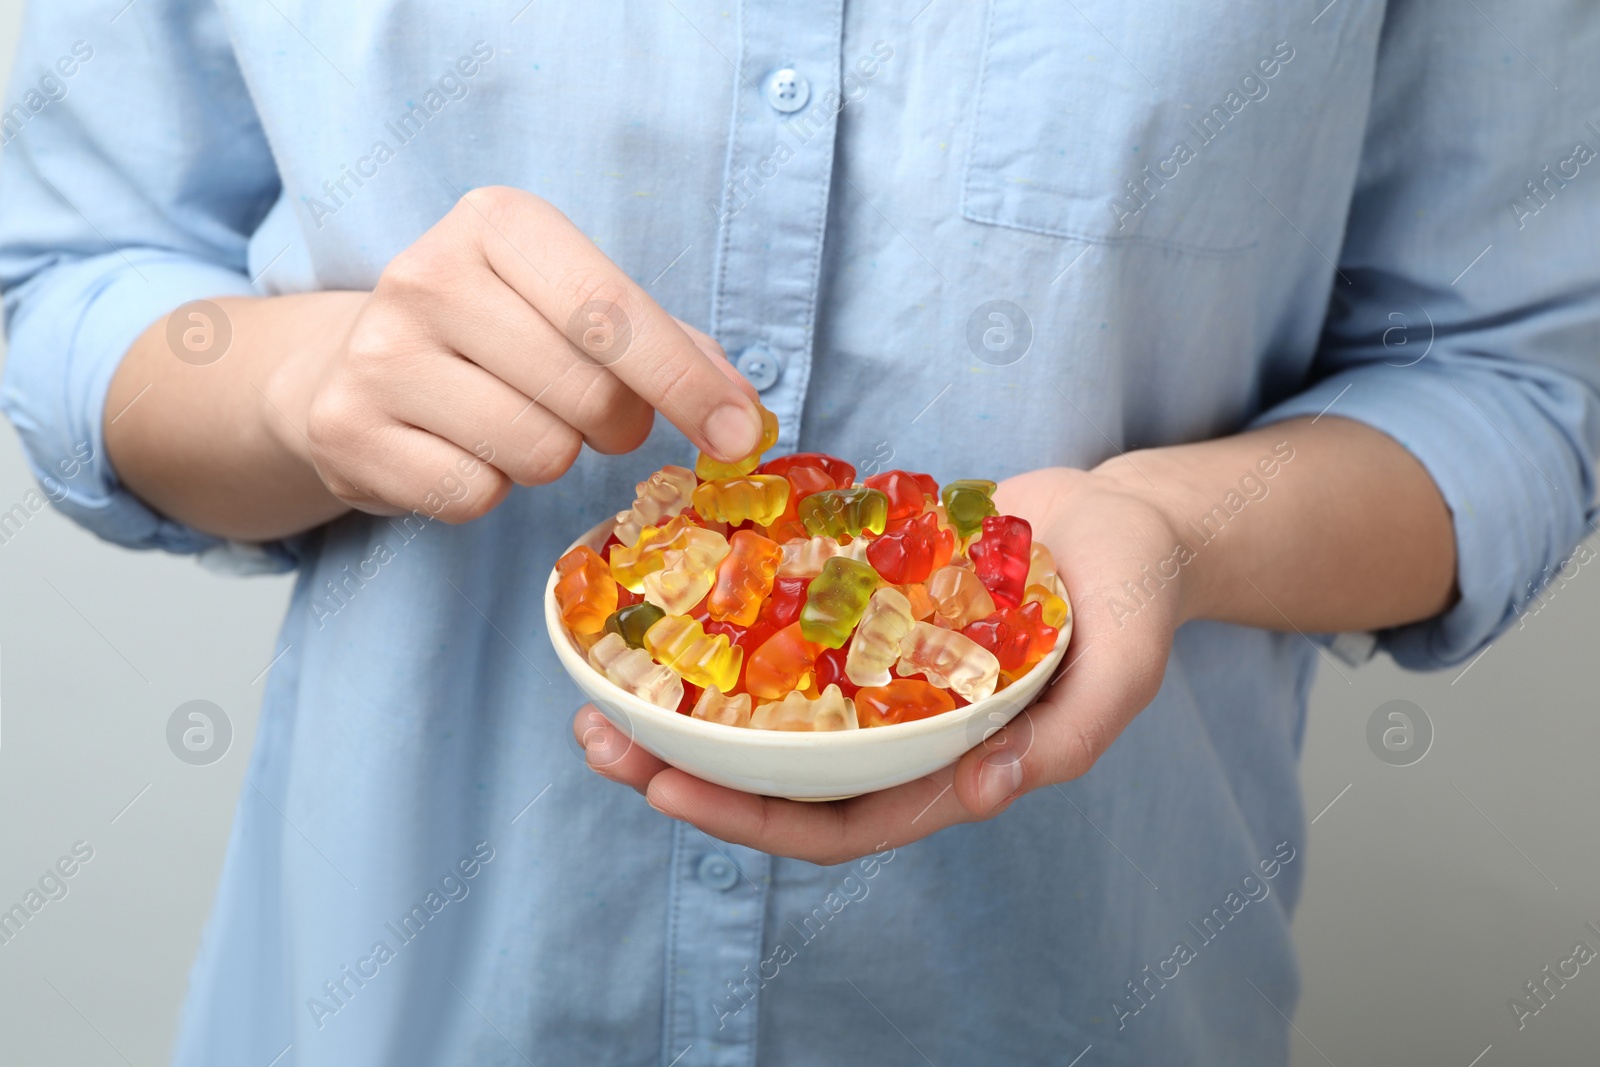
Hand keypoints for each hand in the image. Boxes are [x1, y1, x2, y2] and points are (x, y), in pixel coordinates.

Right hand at [264, 186, 762, 520]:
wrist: (349, 362)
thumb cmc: (497, 332)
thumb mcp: (575, 306)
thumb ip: (668, 346)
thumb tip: (743, 415)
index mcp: (497, 223)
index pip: (611, 311)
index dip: (685, 382)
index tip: (738, 433)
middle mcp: (427, 274)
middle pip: (587, 392)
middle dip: (617, 424)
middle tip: (596, 416)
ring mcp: (377, 354)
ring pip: (537, 453)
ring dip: (550, 457)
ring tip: (514, 421)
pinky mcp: (346, 431)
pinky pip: (471, 495)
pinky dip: (487, 491)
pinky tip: (459, 450)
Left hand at [571, 465, 1190, 864]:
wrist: (1122, 521)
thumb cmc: (1135, 597)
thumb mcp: (1125, 666)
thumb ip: (1067, 736)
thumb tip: (983, 794)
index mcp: (951, 764)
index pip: (841, 823)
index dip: (752, 822)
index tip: (669, 793)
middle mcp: (898, 730)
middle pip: (778, 776)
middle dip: (685, 771)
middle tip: (597, 739)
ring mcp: (875, 671)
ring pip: (767, 709)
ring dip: (686, 704)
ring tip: (603, 680)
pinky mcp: (865, 611)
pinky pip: (786, 629)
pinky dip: (728, 628)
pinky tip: (668, 600)